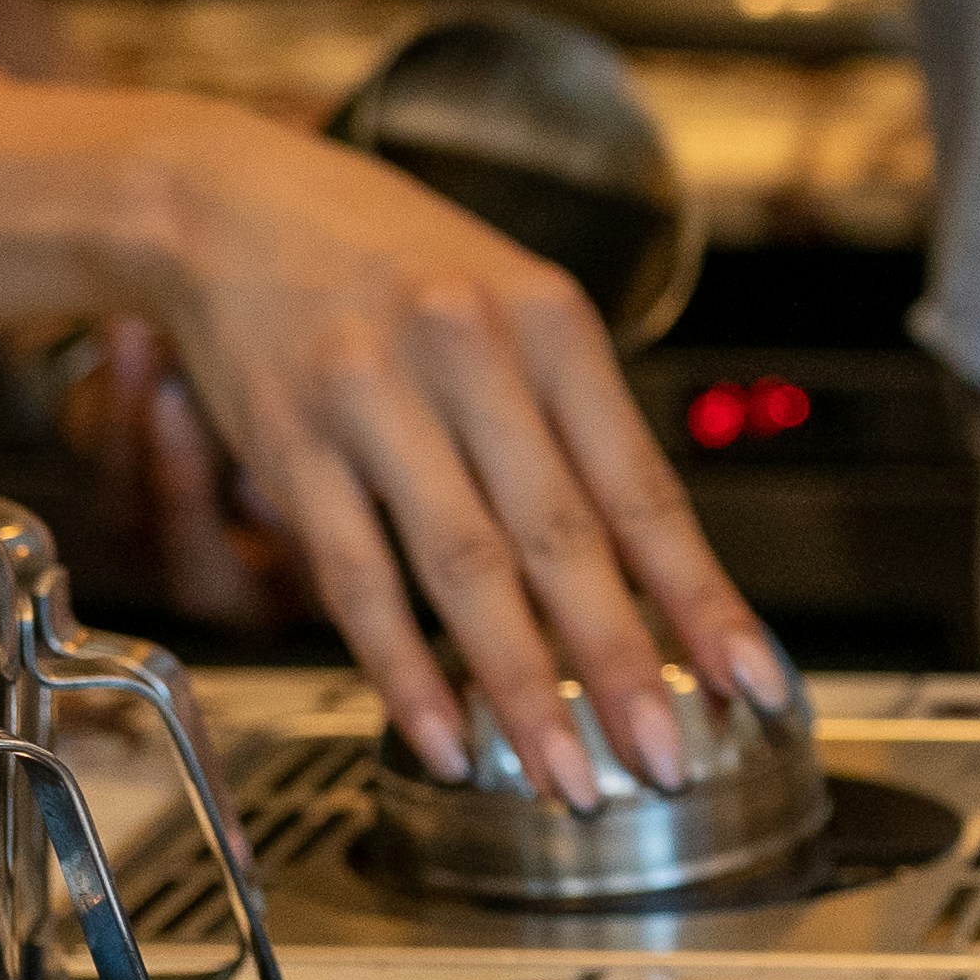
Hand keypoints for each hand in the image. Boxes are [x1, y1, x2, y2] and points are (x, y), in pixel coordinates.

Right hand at [94, 104, 786, 803]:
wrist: (229, 202)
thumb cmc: (390, 260)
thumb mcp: (511, 302)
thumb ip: (577, 422)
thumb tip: (652, 566)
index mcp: (549, 321)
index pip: (643, 486)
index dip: (701, 596)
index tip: (751, 680)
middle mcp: (468, 354)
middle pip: (562, 538)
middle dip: (622, 664)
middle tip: (667, 758)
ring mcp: (372, 402)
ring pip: (463, 570)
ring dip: (522, 689)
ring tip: (568, 777)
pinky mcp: (290, 448)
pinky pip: (356, 579)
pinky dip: (403, 671)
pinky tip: (446, 738)